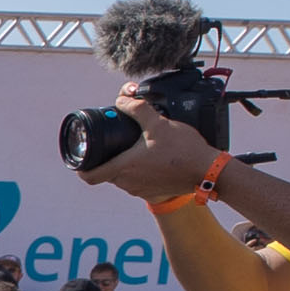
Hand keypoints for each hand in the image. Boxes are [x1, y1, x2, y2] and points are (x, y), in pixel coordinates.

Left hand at [75, 84, 224, 201]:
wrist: (209, 171)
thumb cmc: (183, 150)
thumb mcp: (158, 123)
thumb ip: (137, 108)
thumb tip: (123, 98)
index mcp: (124, 168)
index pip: (90, 176)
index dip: (80, 168)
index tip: (80, 159)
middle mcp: (128, 183)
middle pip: (107, 173)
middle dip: (108, 158)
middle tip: (115, 143)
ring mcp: (140, 190)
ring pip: (123, 177)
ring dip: (125, 164)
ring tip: (136, 147)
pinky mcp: (153, 192)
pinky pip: (138, 181)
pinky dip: (139, 170)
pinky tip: (151, 157)